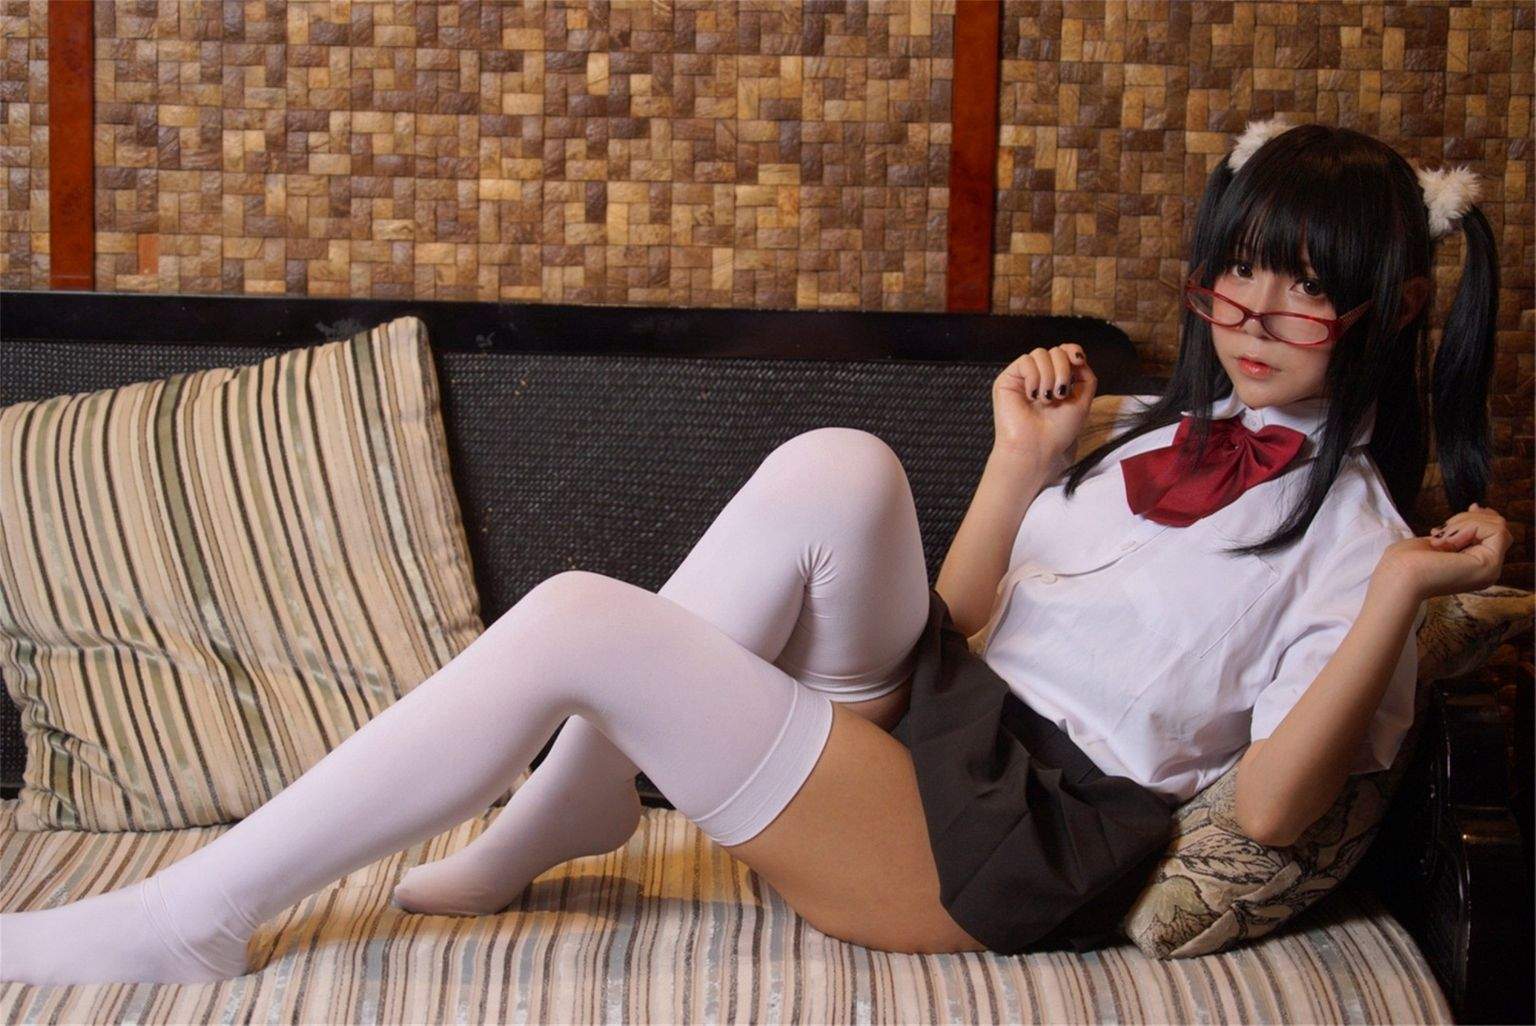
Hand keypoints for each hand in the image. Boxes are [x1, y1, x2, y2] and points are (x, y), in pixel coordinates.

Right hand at [991, 344, 1096, 468]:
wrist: (1037, 447)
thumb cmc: (1058, 430)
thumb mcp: (1082, 400)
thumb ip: (1085, 375)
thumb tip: (1075, 355)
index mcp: (1057, 379)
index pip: (1065, 351)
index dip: (1072, 350)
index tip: (1079, 361)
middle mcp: (1040, 376)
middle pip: (1056, 351)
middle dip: (1063, 370)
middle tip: (1060, 395)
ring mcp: (1024, 377)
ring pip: (1040, 353)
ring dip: (1049, 377)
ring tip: (1046, 399)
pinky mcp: (1008, 380)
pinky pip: (1025, 361)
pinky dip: (1034, 377)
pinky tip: (1032, 396)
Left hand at [1377, 502, 1511, 601]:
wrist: (1398, 577)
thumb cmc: (1406, 560)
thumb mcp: (1440, 538)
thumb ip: (1460, 529)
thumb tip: (1477, 507)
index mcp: (1475, 565)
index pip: (1495, 532)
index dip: (1479, 517)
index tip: (1456, 517)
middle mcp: (1487, 569)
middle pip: (1498, 525)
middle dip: (1468, 518)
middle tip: (1442, 532)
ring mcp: (1491, 569)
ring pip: (1498, 525)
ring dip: (1466, 522)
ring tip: (1442, 538)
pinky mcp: (1490, 564)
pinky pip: (1497, 530)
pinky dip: (1470, 527)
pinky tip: (1449, 541)